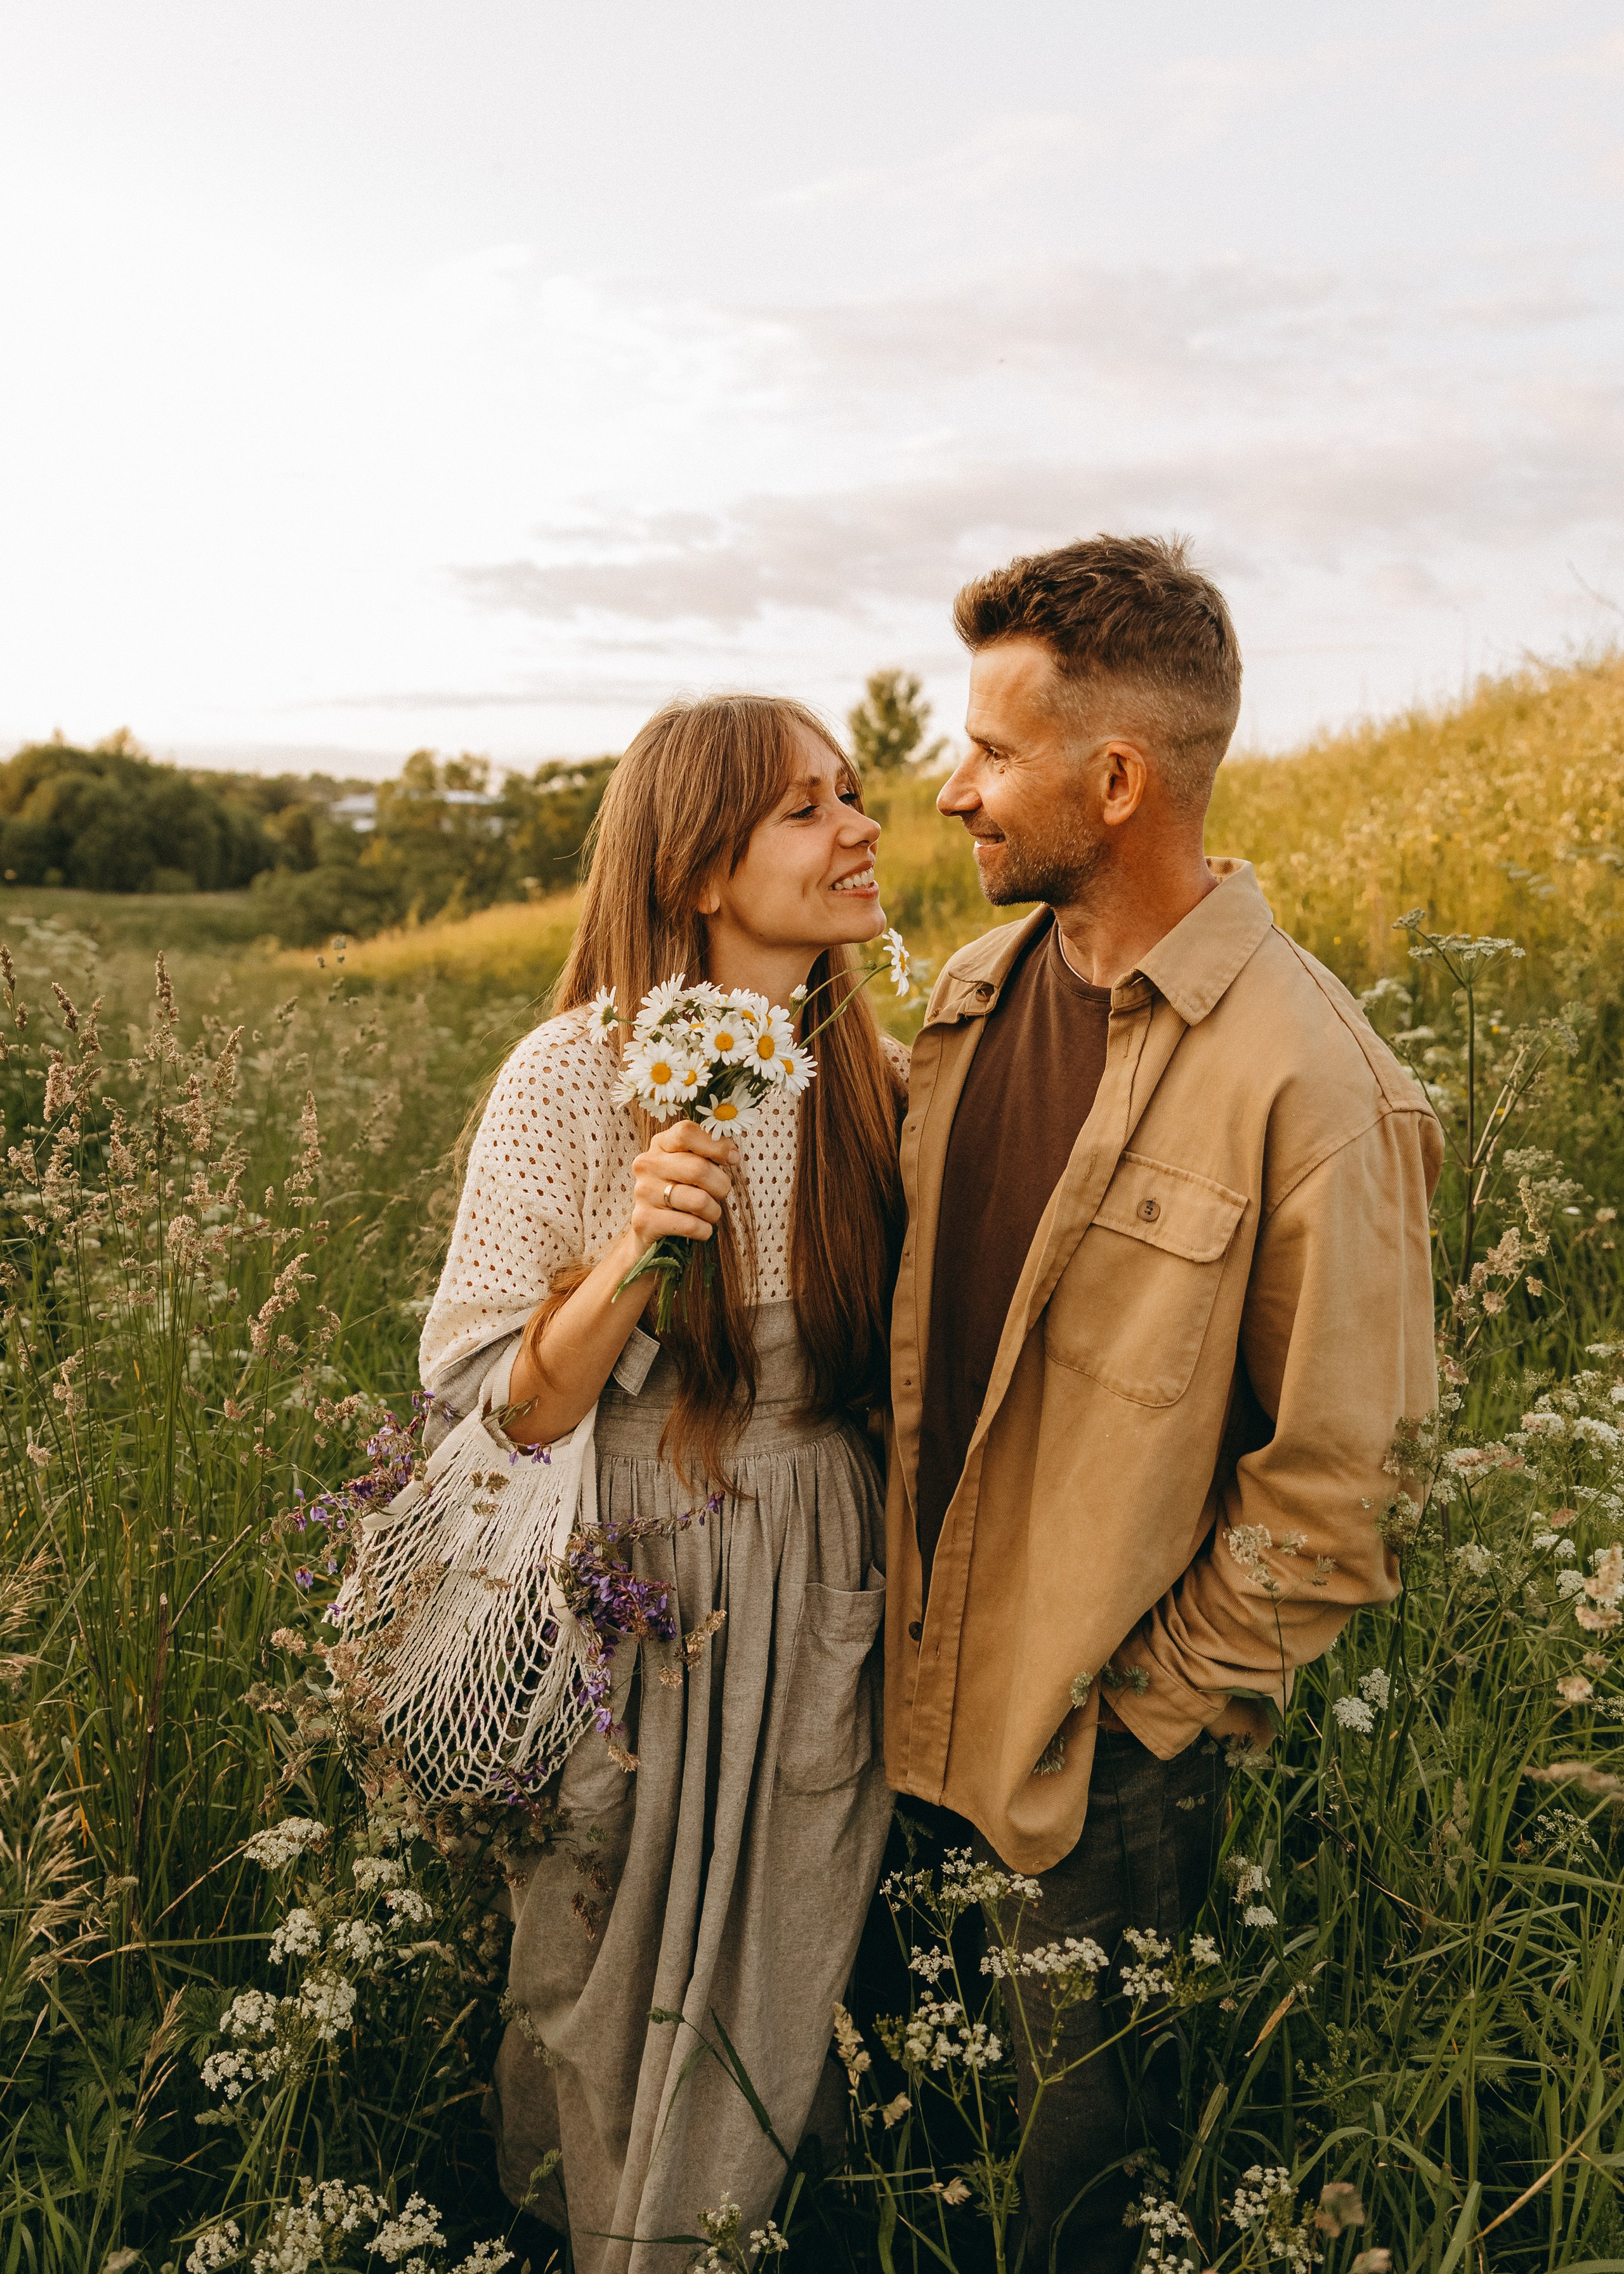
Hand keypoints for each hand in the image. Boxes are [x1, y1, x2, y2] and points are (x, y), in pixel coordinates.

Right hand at [629, 1121, 737, 1253]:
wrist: (649, 1226)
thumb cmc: (679, 1190)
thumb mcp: (690, 1164)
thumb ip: (709, 1153)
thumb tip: (732, 1154)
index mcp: (660, 1144)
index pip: (687, 1133)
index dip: (716, 1146)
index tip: (731, 1159)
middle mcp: (647, 1164)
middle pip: (698, 1169)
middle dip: (721, 1186)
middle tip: (720, 1194)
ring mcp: (643, 1192)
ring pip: (698, 1201)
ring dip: (713, 1211)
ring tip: (708, 1213)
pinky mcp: (644, 1220)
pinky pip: (691, 1225)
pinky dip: (704, 1230)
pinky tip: (700, 1228)